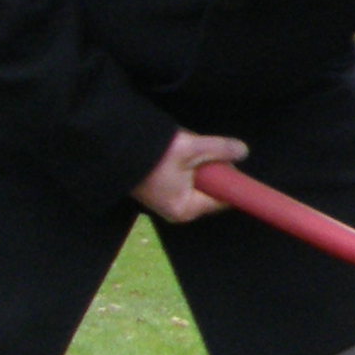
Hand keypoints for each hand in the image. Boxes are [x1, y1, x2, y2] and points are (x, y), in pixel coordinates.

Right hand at [133, 130, 249, 222]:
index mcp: (185, 209)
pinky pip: (184, 171)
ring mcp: (168, 197)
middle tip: (198, 149)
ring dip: (196, 158)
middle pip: (211, 186)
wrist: (111, 146)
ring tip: (181, 148)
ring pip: (198, 176)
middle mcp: (177, 208)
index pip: (222, 199)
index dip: (231, 180)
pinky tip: (173, 149)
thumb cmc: (149, 154)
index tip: (233, 163)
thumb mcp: (191, 148)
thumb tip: (242, 151)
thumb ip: (220, 150)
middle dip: (210, 165)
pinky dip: (184, 158)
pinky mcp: (162, 185)